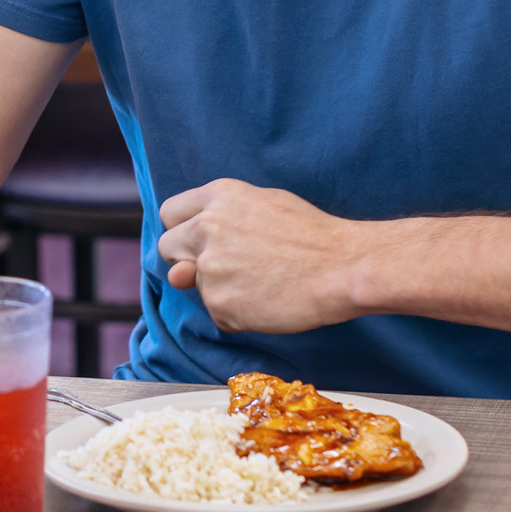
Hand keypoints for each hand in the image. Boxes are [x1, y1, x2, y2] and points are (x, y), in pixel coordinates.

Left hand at [154, 179, 369, 334]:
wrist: (342, 267)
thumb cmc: (311, 236)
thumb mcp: (264, 205)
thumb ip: (216, 225)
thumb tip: (178, 271)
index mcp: (218, 197)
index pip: (170, 213)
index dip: (183, 229)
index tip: (199, 242)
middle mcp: (206, 228)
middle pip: (168, 248)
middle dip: (186, 259)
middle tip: (226, 267)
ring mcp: (210, 267)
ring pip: (196, 285)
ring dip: (220, 289)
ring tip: (262, 283)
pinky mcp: (220, 303)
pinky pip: (217, 314)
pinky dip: (237, 315)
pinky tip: (267, 302)